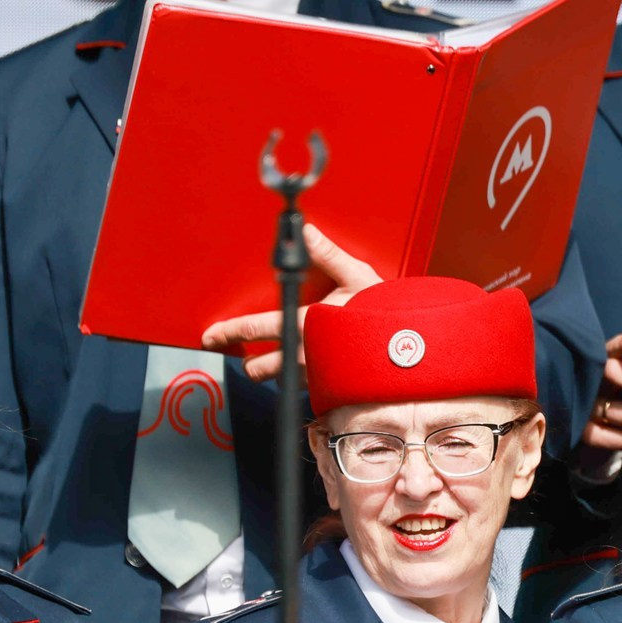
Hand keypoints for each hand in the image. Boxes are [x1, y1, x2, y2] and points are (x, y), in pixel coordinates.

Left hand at [200, 225, 383, 382]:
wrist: (412, 352)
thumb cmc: (385, 313)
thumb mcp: (358, 277)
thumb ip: (328, 255)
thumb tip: (305, 232)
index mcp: (303, 324)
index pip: (252, 329)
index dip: (226, 333)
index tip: (209, 337)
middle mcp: (303, 354)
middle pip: (258, 367)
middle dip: (250, 362)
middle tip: (248, 356)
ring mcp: (316, 376)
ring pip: (279, 381)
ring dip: (276, 372)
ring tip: (281, 362)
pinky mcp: (329, 390)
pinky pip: (304, 391)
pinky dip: (301, 381)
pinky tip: (311, 370)